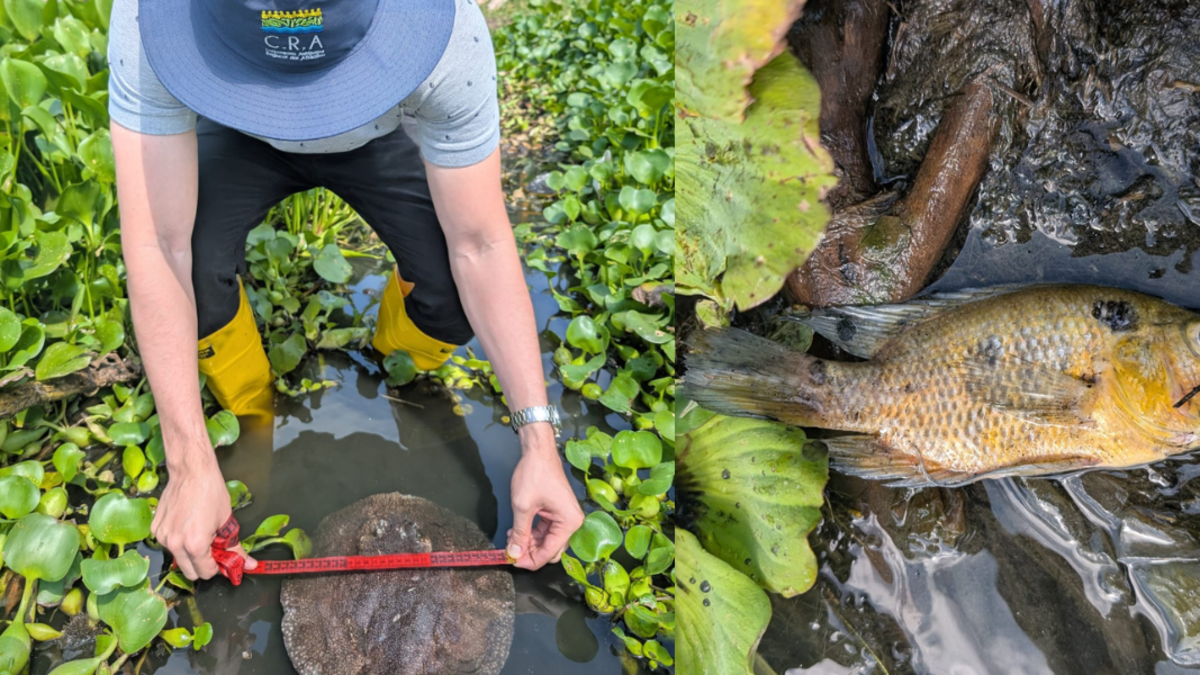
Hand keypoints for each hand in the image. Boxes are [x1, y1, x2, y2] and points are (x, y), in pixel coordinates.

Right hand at [154, 451, 255, 579]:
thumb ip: (235, 547)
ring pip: (178, 558)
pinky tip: (186, 525)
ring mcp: (163, 537)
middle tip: (212, 549)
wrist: (191, 472)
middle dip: (203, 565)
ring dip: (189, 553)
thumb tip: (249, 565)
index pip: (205, 573)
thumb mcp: (226, 521)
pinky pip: (168, 544)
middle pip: (189, 573)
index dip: (217, 567)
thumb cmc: (211, 493)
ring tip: (199, 532)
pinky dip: (178, 541)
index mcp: (195, 545)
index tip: (221, 558)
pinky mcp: (155, 529)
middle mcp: (175, 545)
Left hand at [506, 424, 583, 569]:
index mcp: (569, 522)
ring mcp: (565, 517)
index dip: (530, 560)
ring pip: (546, 541)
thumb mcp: (523, 507)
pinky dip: (531, 534)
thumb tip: (514, 554)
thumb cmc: (534, 474)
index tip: (512, 561)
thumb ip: (519, 533)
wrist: (538, 451)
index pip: (549, 553)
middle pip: (550, 550)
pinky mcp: (557, 512)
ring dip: (529, 543)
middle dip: (530, 553)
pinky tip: (516, 532)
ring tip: (510, 540)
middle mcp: (571, 522)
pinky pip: (545, 531)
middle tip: (510, 552)